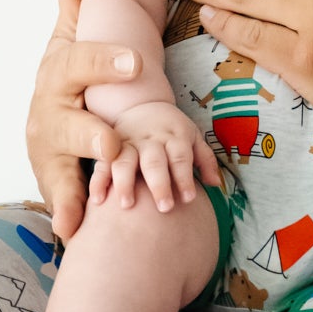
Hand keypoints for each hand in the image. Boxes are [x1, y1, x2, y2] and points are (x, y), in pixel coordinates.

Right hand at [25, 0, 144, 241]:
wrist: (49, 118)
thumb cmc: (71, 71)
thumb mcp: (74, 30)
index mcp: (60, 72)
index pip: (79, 64)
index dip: (105, 63)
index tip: (136, 62)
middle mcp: (49, 113)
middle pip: (69, 124)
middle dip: (91, 135)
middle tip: (114, 144)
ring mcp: (50, 151)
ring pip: (63, 167)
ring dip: (82, 182)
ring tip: (110, 192)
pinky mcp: (56, 182)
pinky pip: (63, 201)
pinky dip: (69, 216)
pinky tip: (76, 231)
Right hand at [89, 101, 216, 211]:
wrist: (140, 103)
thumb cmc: (172, 129)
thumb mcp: (192, 136)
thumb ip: (205, 159)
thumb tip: (215, 184)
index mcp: (174, 136)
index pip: (180, 157)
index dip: (184, 177)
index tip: (189, 199)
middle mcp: (151, 140)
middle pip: (155, 161)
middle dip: (159, 184)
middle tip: (164, 208)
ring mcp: (128, 143)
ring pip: (125, 160)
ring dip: (125, 182)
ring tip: (127, 205)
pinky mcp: (108, 148)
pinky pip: (101, 164)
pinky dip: (99, 180)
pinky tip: (97, 200)